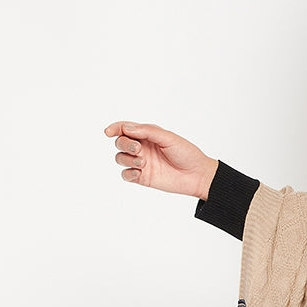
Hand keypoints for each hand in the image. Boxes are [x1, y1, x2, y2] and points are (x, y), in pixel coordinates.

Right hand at [103, 120, 218, 198]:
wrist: (197, 175)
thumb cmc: (186, 153)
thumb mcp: (168, 138)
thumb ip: (147, 132)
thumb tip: (126, 128)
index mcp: (147, 135)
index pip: (125, 129)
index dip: (115, 128)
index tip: (109, 132)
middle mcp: (142, 148)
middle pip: (120, 143)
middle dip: (124, 144)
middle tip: (138, 149)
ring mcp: (141, 163)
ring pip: (120, 158)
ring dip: (127, 159)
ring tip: (143, 163)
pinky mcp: (143, 178)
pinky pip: (126, 175)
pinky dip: (128, 173)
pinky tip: (139, 172)